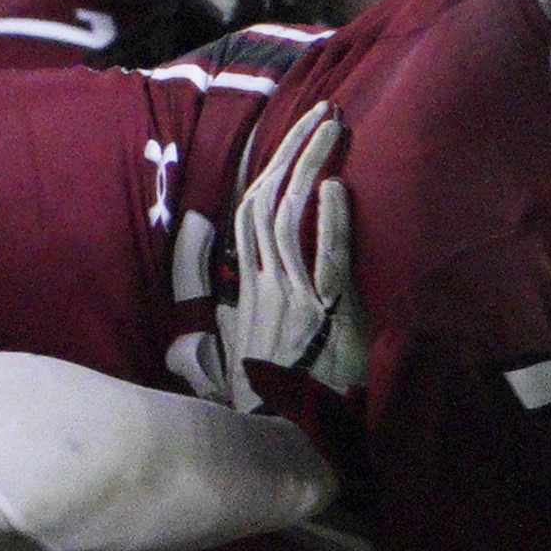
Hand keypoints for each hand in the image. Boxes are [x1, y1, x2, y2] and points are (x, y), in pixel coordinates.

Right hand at [221, 102, 365, 417]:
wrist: (281, 439)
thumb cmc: (276, 397)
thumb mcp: (249, 345)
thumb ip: (239, 307)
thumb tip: (215, 274)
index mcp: (249, 285)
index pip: (254, 212)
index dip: (272, 169)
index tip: (295, 137)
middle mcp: (262, 283)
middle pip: (267, 198)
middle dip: (293, 149)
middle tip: (323, 111)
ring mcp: (287, 297)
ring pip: (289, 216)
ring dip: (311, 165)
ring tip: (334, 126)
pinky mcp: (317, 317)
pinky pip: (320, 260)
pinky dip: (328, 222)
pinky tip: (335, 187)